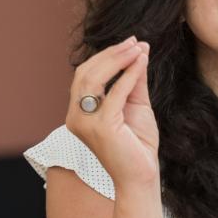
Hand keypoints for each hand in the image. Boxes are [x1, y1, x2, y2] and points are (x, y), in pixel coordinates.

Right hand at [65, 36, 159, 189]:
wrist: (141, 176)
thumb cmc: (137, 144)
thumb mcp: (135, 105)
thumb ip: (133, 81)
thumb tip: (139, 51)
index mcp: (79, 112)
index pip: (86, 75)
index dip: (106, 56)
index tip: (130, 43)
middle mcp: (75, 116)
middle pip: (86, 73)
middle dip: (111, 53)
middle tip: (134, 41)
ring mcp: (85, 122)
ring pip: (94, 78)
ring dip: (117, 59)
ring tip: (137, 48)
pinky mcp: (101, 127)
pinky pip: (115, 93)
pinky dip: (129, 75)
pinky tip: (142, 63)